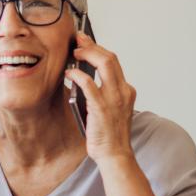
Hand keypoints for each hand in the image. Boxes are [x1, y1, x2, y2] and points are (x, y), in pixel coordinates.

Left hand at [65, 32, 136, 164]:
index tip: (85, 42)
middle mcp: (123, 91)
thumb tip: (83, 78)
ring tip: (74, 53)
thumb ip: (101, 93)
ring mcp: (114, 98)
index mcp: (126, 91)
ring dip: (87, 54)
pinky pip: (89, 84)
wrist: (115, 155)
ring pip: (104, 64)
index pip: (113, 62)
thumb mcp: (110, 109)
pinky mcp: (101, 107)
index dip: (98, 49)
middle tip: (78, 40)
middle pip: (110, 58)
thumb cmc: (109, 135)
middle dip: (92, 45)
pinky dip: (78, 75)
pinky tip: (69, 73)